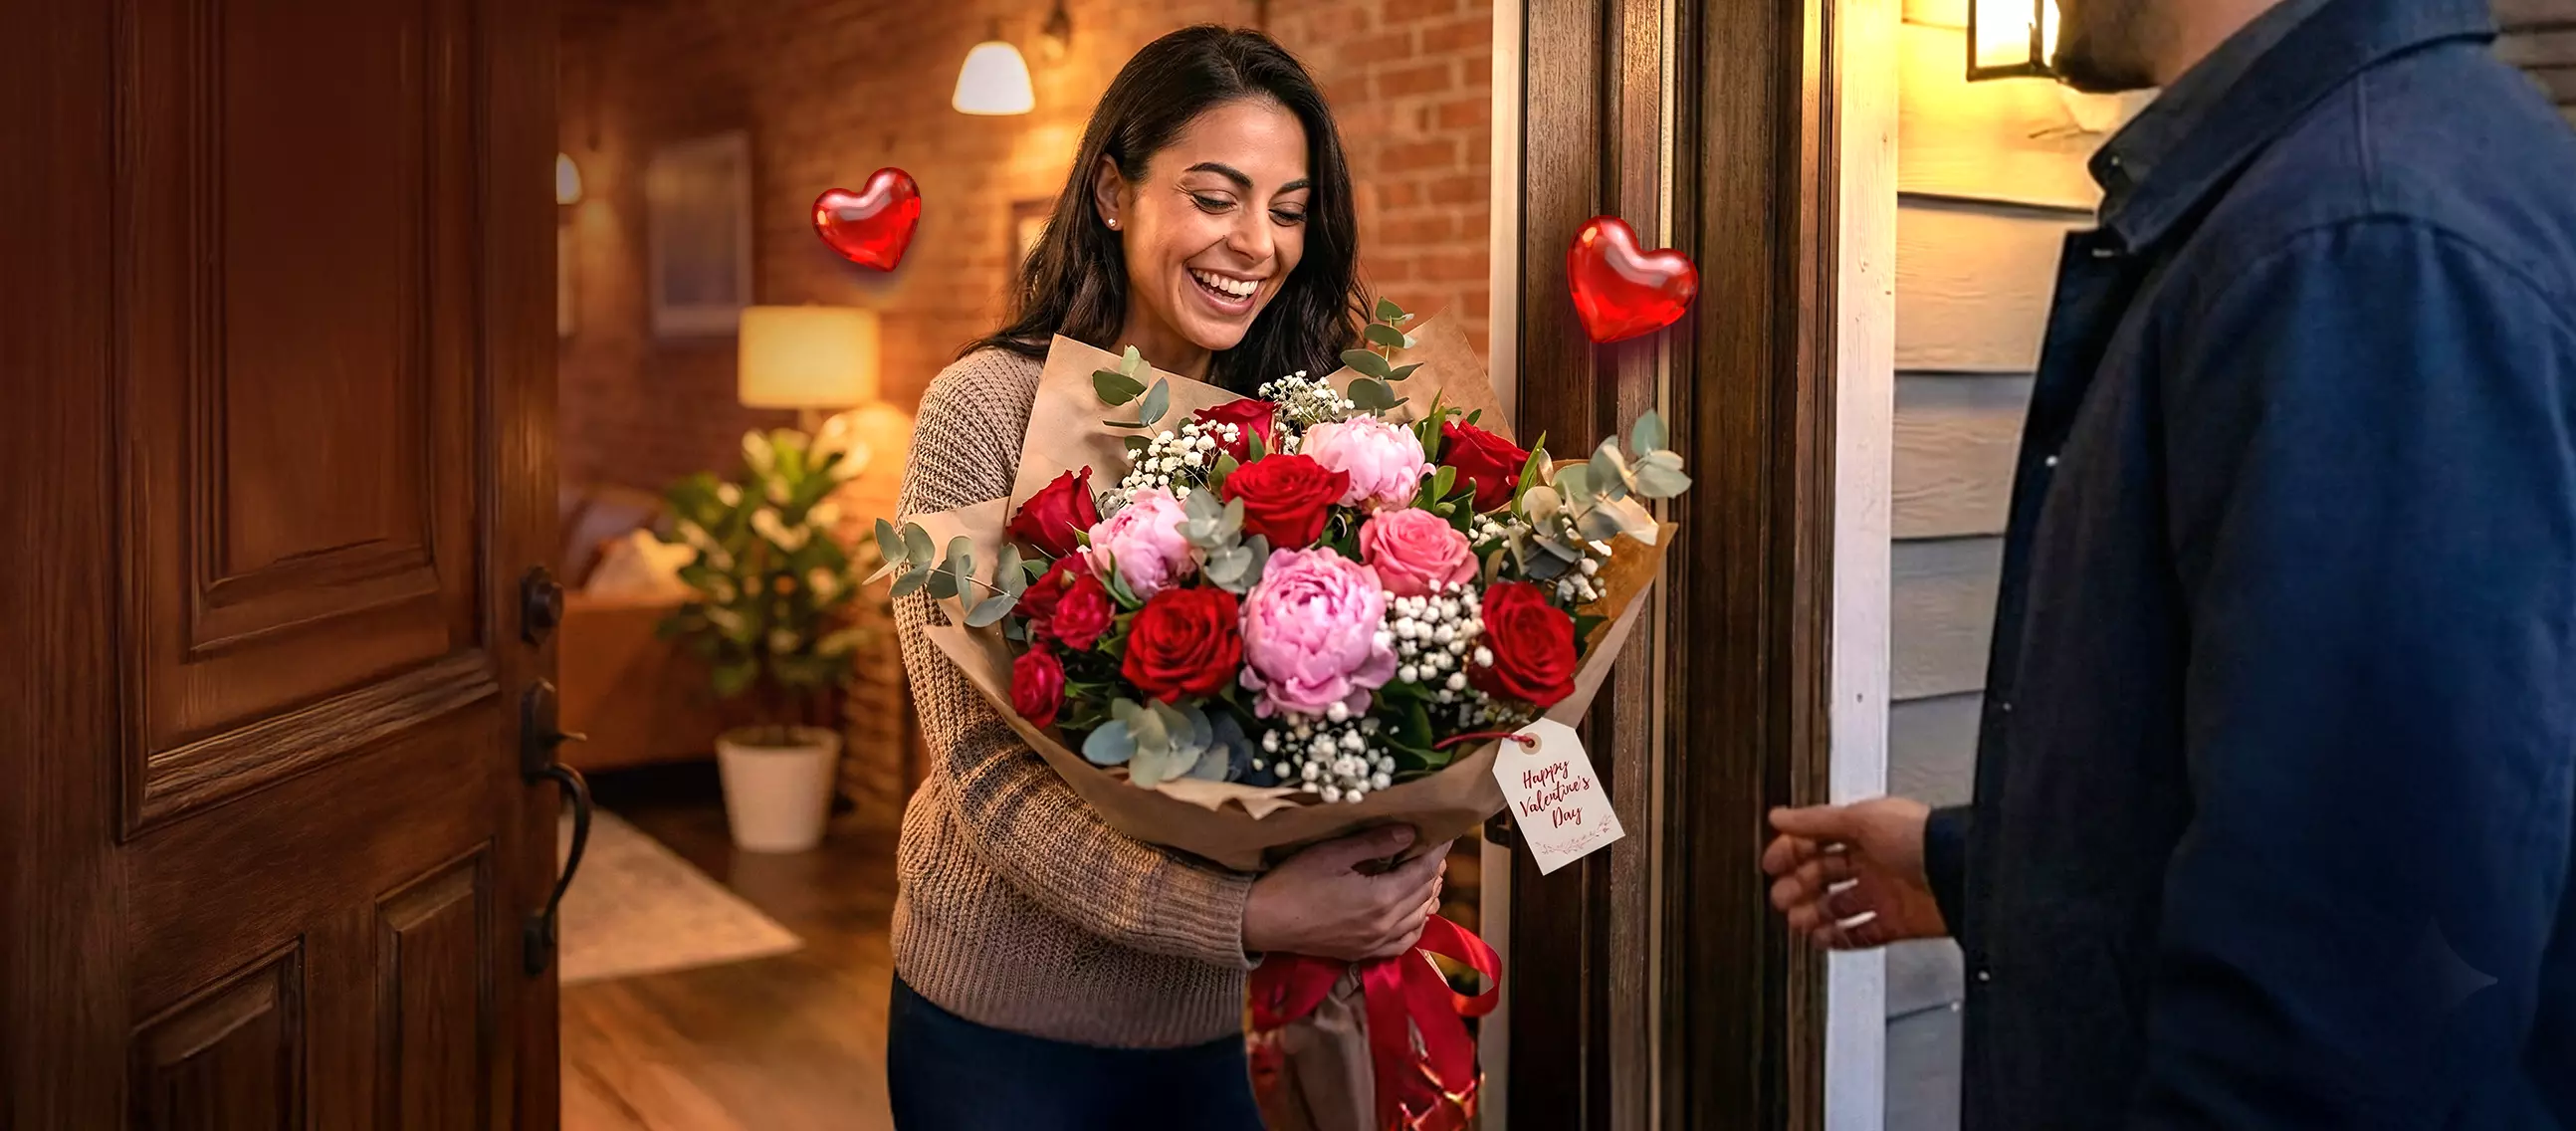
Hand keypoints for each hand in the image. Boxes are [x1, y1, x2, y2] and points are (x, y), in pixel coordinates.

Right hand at [1245, 826, 1452, 961]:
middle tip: (1433, 847)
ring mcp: (1376, 943)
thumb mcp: (1333, 853)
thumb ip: (1375, 843)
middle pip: (1425, 893)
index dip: (1437, 850)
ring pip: (1420, 918)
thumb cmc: (1294, 881)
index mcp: (1381, 898)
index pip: (1424, 870)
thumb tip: (1410, 832)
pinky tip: (1414, 911)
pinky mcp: (1365, 953)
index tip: (1445, 832)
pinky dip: (1416, 923)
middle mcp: (1386, 925)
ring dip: (1427, 894)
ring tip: (1426, 873)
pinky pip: (1404, 941)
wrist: (1263, 922)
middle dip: (1434, 868)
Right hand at [1763, 798, 1947, 948]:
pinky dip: (1839, 938)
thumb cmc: (1922, 838)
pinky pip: (1860, 934)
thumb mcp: (1860, 819)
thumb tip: (1779, 815)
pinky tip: (1822, 938)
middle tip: (1782, 897)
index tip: (1772, 864)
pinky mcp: (1897, 923)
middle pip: (1823, 875)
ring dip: (1813, 915)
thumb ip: (1815, 820)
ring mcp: (1885, 893)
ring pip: (1837, 907)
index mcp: (1865, 831)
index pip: (1817, 840)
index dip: (1792, 851)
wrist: (1962, 874)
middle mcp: (1874, 861)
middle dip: (1798, 885)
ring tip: (1798, 921)